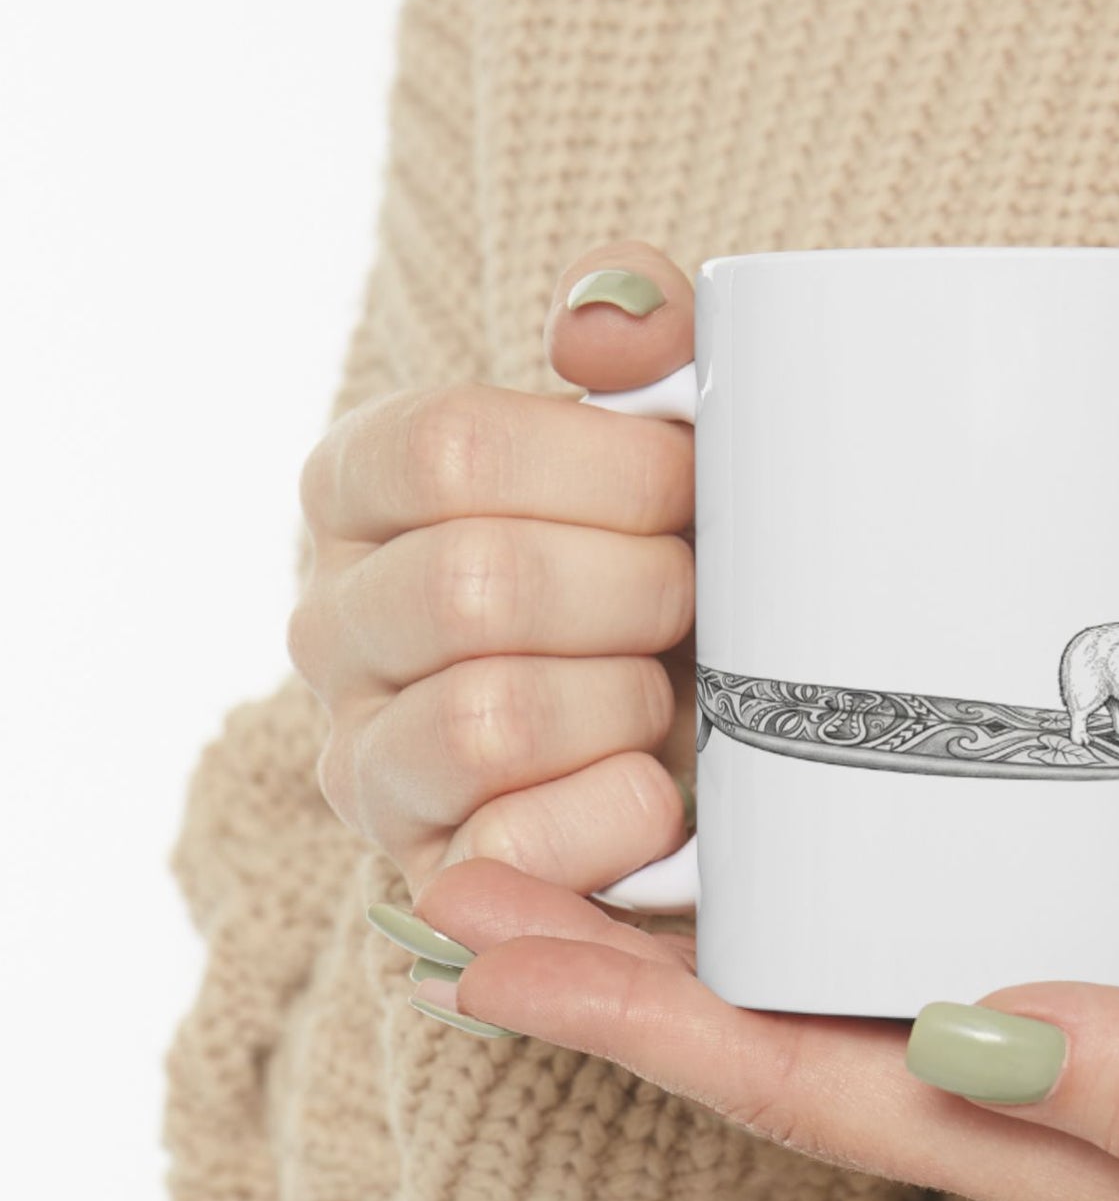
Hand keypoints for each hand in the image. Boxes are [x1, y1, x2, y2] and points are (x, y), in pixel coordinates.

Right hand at [289, 242, 698, 898]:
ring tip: (666, 694)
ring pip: (486, 719)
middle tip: (695, 598)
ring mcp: (366, 758)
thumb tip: (601, 328)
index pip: (449, 449)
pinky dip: (617, 816)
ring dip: (626, 703)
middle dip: (636, 591)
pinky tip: (660, 789)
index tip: (689, 487)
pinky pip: (511, 850)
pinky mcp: (428, 873)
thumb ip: (643, 332)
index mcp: (363, 487)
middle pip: (475, 586)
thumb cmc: (673, 557)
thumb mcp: (669, 428)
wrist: (706, 727)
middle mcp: (331, 621)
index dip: (607, 470)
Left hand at [396, 853, 1118, 1200]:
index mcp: (1068, 1149)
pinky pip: (902, 943)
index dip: (640, 1029)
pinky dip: (794, 900)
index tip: (492, 952)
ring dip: (678, 941)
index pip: (807, 1093)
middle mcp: (1031, 1105)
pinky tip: (747, 835)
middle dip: (609, 982)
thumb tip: (975, 1042)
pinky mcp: (1089, 955)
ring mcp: (1052, 1039)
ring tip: (547, 854)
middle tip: (459, 886)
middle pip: (776, 1049)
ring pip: (822, 999)